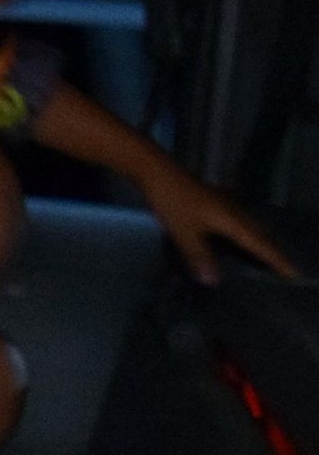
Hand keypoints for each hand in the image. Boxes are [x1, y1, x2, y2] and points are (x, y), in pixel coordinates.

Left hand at [135, 157, 297, 283]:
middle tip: (284, 269)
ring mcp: (228, 203)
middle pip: (261, 235)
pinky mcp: (218, 199)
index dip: (276, 260)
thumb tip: (213, 281)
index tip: (293, 274)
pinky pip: (240, 220)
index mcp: (233, 221)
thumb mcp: (184, 233)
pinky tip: (239, 236)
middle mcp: (237, 211)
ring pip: (252, 226)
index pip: (261, 245)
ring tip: (267, 257)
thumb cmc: (173, 203)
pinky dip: (245, 231)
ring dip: (261, 241)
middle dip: (273, 252)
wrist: (160, 174)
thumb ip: (198, 256)